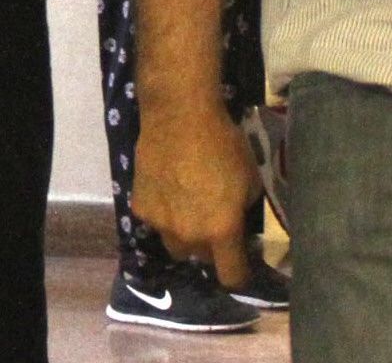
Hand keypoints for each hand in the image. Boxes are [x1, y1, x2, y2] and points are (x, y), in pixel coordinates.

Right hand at [132, 103, 262, 287]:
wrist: (181, 118)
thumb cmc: (224, 143)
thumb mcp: (251, 176)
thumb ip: (246, 208)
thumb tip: (241, 220)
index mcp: (221, 231)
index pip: (231, 275)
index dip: (240, 275)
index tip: (243, 265)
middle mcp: (189, 237)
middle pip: (202, 258)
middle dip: (212, 246)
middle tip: (217, 221)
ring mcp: (160, 225)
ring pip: (176, 244)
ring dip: (186, 234)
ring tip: (190, 205)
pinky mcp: (139, 209)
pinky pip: (156, 221)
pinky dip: (164, 212)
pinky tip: (169, 186)